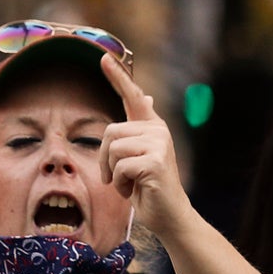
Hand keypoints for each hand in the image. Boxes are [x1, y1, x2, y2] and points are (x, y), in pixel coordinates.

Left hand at [98, 54, 189, 234]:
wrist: (169, 216)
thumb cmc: (149, 189)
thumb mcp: (138, 157)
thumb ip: (137, 130)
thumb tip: (146, 97)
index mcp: (152, 128)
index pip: (133, 96)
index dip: (117, 77)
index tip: (103, 57)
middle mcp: (158, 130)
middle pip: (110, 131)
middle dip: (105, 158)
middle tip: (117, 178)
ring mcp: (159, 144)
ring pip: (113, 148)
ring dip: (113, 173)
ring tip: (129, 184)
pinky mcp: (155, 161)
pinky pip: (119, 166)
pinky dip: (120, 184)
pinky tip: (135, 190)